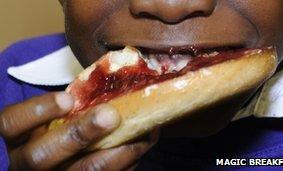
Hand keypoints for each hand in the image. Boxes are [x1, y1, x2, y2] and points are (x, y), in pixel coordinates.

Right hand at [0, 92, 158, 169]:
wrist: (56, 164)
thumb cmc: (56, 130)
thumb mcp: (51, 118)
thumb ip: (67, 106)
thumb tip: (111, 82)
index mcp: (17, 138)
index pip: (12, 123)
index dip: (38, 110)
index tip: (69, 98)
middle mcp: (27, 163)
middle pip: (41, 156)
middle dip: (79, 134)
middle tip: (112, 116)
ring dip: (116, 153)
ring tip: (144, 133)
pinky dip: (127, 163)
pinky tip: (141, 146)